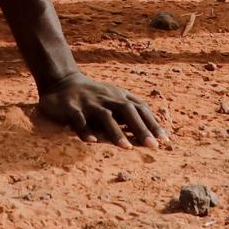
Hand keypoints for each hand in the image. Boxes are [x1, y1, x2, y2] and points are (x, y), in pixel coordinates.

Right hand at [37, 73, 167, 148]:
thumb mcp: (114, 97)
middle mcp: (107, 98)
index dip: (153, 124)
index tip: (165, 141)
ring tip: (127, 148)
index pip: (140, 109)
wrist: (62, 80)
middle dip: (141, 128)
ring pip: (105, 117)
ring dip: (116, 132)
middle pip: (127, 111)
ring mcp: (89, 103)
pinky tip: (92, 142)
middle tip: (153, 146)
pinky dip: (85, 130)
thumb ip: (131, 110)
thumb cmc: (94, 94)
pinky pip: (79, 120)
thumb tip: (153, 130)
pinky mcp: (71, 108)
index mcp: (119, 96)